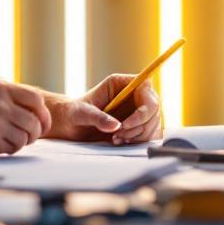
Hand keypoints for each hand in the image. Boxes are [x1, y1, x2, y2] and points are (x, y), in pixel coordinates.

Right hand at [0, 80, 51, 154]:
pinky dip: (9, 150)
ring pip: (26, 137)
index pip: (36, 99)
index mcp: (0, 88)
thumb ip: (8, 97)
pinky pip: (13, 148)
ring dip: (20, 142)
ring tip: (6, 141)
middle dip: (34, 133)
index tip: (42, 124)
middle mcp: (0, 103)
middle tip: (26, 138)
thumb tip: (37, 111)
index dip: (43, 114)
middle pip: (35, 121)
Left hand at [46, 73, 161, 143]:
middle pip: (154, 108)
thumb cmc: (73, 112)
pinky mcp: (137, 124)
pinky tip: (121, 141)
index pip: (146, 87)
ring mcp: (137, 110)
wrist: (70, 125)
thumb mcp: (82, 113)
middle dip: (139, 125)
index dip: (144, 106)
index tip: (127, 124)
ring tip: (117, 138)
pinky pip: (149, 133)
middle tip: (118, 134)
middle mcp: (133, 95)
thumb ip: (98, 118)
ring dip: (138, 135)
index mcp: (121, 83)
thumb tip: (116, 126)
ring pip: (153, 123)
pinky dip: (138, 140)